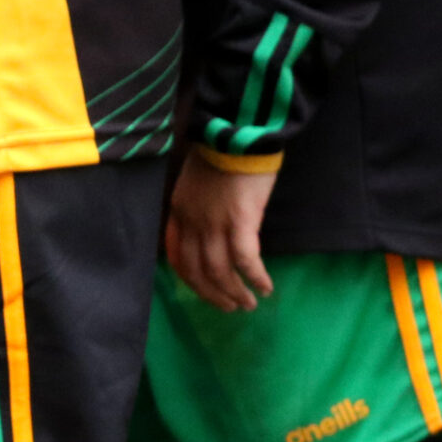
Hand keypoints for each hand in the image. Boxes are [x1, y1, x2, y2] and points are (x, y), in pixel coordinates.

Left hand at [165, 149, 278, 311]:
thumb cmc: (220, 154)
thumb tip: (207, 232)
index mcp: (179, 212)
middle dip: (213, 294)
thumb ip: (196, 209)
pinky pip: (246, 259)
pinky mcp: (241, 221)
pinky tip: (265, 287)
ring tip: (249, 304)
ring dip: (234, 293)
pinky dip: (255, 278)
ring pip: (219, 271)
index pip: (176, 256)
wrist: (236, 133)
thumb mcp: (194, 183)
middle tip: (230, 307)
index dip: (190, 279)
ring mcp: (215, 223)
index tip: (205, 291)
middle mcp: (192, 222)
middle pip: (196, 270)